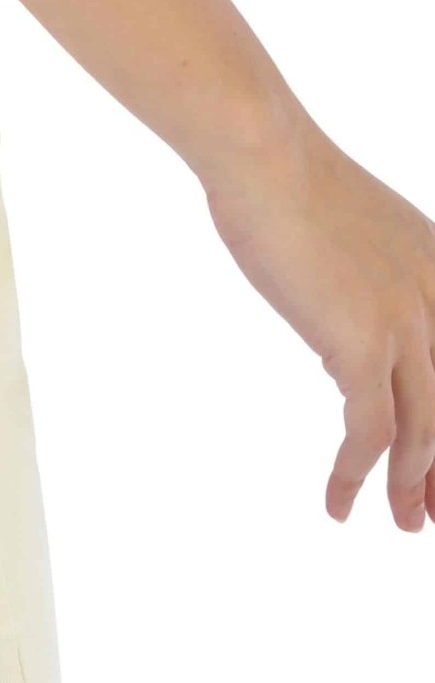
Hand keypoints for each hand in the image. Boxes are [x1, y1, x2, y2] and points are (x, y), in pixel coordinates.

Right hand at [205, 126, 434, 530]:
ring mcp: (409, 321)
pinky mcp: (363, 341)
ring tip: (406, 525)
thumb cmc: (286, 183)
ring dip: (416, 484)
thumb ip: (363, 290)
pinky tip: (340, 499)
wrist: (264, 157)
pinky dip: (357, 471)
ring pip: (429, 427)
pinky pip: (372, 428)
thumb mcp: (348, 239)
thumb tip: (346, 348)